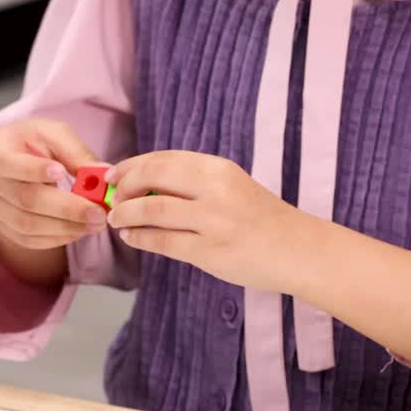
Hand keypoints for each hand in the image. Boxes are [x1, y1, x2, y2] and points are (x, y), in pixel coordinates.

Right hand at [0, 119, 107, 250]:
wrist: (13, 163)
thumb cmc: (34, 144)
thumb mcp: (53, 135)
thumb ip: (75, 152)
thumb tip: (102, 172)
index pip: (10, 164)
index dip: (34, 170)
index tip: (62, 172)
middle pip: (26, 200)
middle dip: (66, 208)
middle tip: (98, 212)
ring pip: (28, 225)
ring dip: (66, 227)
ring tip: (95, 223)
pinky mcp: (3, 228)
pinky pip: (30, 240)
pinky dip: (57, 238)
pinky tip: (79, 231)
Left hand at [105, 151, 319, 293]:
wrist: (297, 249)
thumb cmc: (259, 218)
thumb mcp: (230, 186)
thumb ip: (192, 183)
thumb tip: (142, 184)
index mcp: (218, 168)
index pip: (163, 159)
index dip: (131, 165)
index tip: (113, 174)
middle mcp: (214, 189)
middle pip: (152, 177)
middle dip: (123, 187)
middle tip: (112, 198)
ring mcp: (212, 221)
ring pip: (151, 210)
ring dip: (125, 214)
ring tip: (117, 219)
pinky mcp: (209, 251)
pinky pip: (162, 242)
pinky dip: (140, 238)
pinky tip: (132, 238)